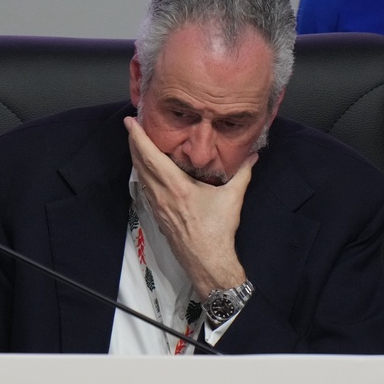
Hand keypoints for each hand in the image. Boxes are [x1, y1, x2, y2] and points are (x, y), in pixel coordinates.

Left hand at [124, 115, 252, 297]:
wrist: (207, 261)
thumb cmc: (217, 229)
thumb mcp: (232, 197)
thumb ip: (243, 173)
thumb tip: (253, 155)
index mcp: (176, 186)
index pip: (151, 157)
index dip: (138, 138)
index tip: (130, 122)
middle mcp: (161, 194)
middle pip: (140, 164)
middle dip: (134, 143)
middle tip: (131, 126)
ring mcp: (157, 206)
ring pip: (141, 177)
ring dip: (137, 158)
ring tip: (136, 144)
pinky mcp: (158, 215)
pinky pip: (145, 189)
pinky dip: (143, 174)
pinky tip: (146, 171)